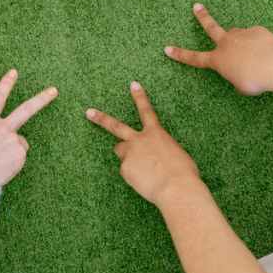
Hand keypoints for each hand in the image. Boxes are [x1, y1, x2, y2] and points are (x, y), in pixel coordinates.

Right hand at [0, 69, 57, 184]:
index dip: (6, 84)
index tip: (14, 72)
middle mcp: (2, 128)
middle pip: (26, 109)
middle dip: (41, 99)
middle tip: (54, 90)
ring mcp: (13, 140)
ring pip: (19, 144)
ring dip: (11, 152)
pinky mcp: (20, 155)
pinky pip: (18, 159)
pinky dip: (11, 165)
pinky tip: (1, 169)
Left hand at [86, 82, 200, 206]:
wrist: (176, 187)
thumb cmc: (184, 173)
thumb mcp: (177, 155)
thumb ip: (161, 150)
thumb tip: (154, 157)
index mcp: (156, 134)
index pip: (146, 111)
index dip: (139, 97)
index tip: (133, 84)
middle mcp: (139, 140)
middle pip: (116, 126)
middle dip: (101, 118)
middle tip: (88, 112)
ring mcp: (130, 153)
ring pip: (121, 152)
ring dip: (126, 156)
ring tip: (142, 168)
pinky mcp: (125, 169)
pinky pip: (127, 172)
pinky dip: (134, 176)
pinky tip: (145, 181)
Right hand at [164, 4, 272, 95]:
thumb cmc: (255, 79)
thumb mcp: (242, 86)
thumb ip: (236, 76)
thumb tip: (240, 68)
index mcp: (218, 60)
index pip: (194, 58)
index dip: (180, 54)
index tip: (167, 48)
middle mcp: (226, 43)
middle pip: (211, 27)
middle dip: (202, 17)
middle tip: (196, 6)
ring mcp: (241, 34)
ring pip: (238, 37)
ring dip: (243, 44)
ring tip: (256, 56)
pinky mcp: (256, 30)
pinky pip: (256, 38)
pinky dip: (260, 45)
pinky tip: (268, 53)